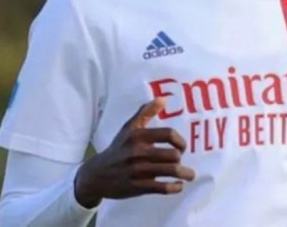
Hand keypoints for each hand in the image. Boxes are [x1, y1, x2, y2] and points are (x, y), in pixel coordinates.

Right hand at [73, 97, 194, 207]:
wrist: (97, 175)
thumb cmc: (117, 149)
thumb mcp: (128, 129)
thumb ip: (145, 112)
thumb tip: (163, 99)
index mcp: (137, 136)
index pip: (168, 134)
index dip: (180, 141)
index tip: (181, 147)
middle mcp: (138, 152)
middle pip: (173, 154)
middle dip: (180, 159)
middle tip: (178, 161)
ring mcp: (138, 170)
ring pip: (170, 171)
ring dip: (185, 174)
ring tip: (190, 176)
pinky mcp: (137, 187)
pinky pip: (162, 188)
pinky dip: (175, 187)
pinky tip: (179, 186)